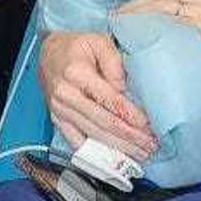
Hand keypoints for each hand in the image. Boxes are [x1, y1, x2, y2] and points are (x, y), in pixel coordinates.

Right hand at [38, 32, 157, 161]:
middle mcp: (66, 95)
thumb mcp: (99, 41)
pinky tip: (113, 158)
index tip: (148, 126)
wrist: (49, 53)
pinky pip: (77, 141)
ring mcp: (60, 111)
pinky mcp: (58, 120)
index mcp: (77, 74)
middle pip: (103, 122)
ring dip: (118, 147)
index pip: (109, 100)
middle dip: (130, 137)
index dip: (130, 115)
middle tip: (151, 145)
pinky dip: (96, 152)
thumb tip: (124, 88)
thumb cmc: (77, 46)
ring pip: (93, 135)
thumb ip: (114, 62)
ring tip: (140, 153)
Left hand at [116, 0, 200, 66]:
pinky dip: (152, 21)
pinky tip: (139, 31)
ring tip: (121, 23)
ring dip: (139, 11)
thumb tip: (167, 30)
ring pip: (163, 1)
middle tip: (119, 16)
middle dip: (137, 1)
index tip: (129, 8)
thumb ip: (193, 22)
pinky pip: (172, 16)